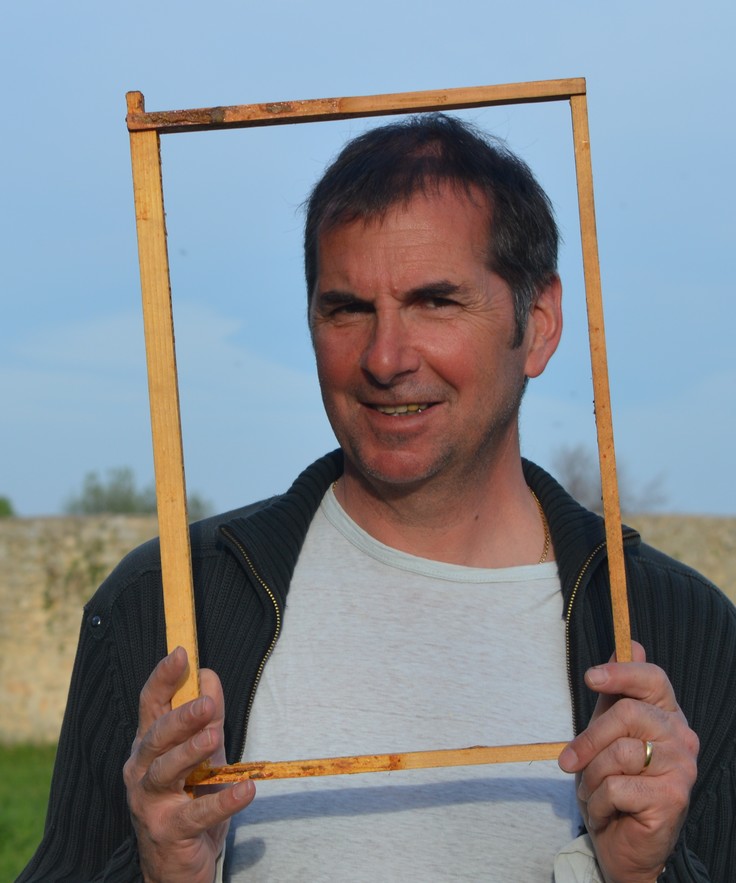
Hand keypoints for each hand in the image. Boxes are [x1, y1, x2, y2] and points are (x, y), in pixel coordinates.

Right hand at [123, 647, 255, 882]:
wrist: (177, 864)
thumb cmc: (188, 799)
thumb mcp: (202, 753)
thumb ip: (207, 717)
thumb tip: (209, 676)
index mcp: (148, 745)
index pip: (151, 705)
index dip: (163, 678)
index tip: (181, 653)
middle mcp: (141, 770)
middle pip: (156, 736)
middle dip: (180, 717)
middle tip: (206, 703)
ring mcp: (150, 802)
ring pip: (165, 771)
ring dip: (191, 752)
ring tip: (215, 736)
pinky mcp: (169, 831)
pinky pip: (196, 814)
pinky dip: (223, 801)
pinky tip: (247, 790)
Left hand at [558, 642, 698, 882]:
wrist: (624, 845)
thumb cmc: (615, 784)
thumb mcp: (608, 735)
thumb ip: (614, 695)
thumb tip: (626, 647)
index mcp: (667, 715)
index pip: (653, 678)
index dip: (621, 673)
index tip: (590, 677)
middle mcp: (682, 737)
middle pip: (627, 714)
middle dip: (588, 739)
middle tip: (567, 762)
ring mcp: (682, 768)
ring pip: (618, 753)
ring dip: (592, 778)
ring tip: (594, 794)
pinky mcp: (674, 798)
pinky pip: (617, 786)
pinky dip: (599, 801)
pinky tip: (607, 812)